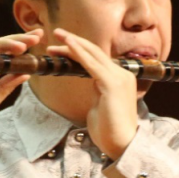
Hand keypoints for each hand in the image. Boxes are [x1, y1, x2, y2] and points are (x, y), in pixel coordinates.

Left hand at [47, 28, 137, 158]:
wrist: (122, 145)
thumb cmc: (109, 131)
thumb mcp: (101, 104)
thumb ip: (98, 90)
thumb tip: (92, 83)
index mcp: (119, 79)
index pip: (97, 59)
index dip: (79, 50)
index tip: (61, 46)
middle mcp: (122, 74)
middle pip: (95, 52)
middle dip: (74, 41)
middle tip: (56, 32)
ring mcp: (119, 77)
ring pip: (93, 54)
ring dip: (74, 43)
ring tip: (57, 34)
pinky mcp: (112, 84)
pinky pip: (92, 64)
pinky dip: (79, 53)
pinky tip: (69, 46)